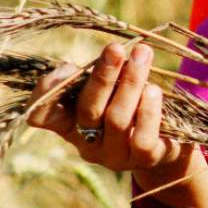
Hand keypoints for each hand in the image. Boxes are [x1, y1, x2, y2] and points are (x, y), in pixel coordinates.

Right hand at [26, 42, 207, 207]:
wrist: (166, 141)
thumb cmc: (128, 103)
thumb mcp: (108, 89)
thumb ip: (95, 75)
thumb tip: (96, 60)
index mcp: (69, 124)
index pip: (41, 116)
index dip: (47, 93)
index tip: (68, 67)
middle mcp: (88, 144)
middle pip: (87, 109)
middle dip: (102, 75)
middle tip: (115, 48)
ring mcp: (115, 156)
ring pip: (117, 119)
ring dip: (131, 82)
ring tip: (143, 55)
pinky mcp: (144, 159)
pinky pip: (142, 137)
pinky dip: (148, 111)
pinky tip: (154, 91)